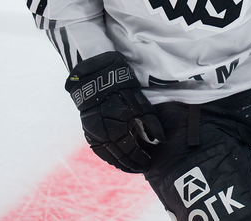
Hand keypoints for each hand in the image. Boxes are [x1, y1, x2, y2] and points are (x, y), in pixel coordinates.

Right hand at [65, 51, 165, 172]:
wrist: (97, 80)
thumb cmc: (123, 90)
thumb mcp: (140, 102)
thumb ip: (151, 122)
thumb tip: (161, 140)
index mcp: (121, 123)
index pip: (132, 148)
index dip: (141, 158)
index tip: (149, 163)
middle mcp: (106, 130)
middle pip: (121, 154)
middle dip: (133, 163)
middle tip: (143, 168)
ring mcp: (96, 132)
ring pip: (110, 155)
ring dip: (121, 163)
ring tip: (132, 168)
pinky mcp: (89, 132)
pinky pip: (100, 151)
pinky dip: (109, 158)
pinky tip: (117, 162)